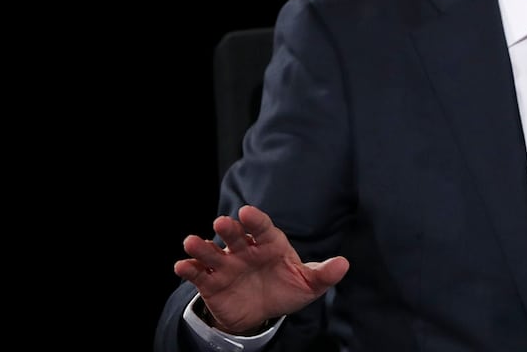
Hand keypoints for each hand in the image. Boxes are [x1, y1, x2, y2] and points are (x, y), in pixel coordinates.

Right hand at [173, 204, 349, 334]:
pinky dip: (190, 268)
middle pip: (235, 236)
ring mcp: (227, 264)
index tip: (247, 213)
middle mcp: (245, 250)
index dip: (255, 220)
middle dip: (228, 229)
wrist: (262, 312)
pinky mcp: (212, 282)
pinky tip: (182, 266)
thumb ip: (324, 274)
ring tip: (191, 242)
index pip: (263, 228)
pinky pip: (199, 273)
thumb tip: (344, 264)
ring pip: (212, 252)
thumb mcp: (308, 284)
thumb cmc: (285, 289)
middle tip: (221, 223)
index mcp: (269, 244)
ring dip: (201, 246)